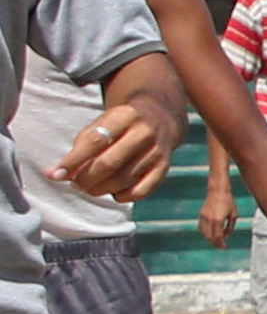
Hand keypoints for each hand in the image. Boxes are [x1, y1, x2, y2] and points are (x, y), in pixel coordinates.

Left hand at [56, 102, 176, 204]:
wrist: (160, 118)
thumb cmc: (120, 125)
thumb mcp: (101, 124)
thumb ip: (81, 147)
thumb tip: (57, 174)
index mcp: (123, 116)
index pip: (94, 142)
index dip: (73, 161)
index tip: (56, 175)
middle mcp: (143, 133)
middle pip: (108, 164)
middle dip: (86, 179)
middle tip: (75, 185)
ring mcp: (156, 152)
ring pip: (122, 180)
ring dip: (100, 189)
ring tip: (90, 188)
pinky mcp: (164, 168)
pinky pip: (141, 191)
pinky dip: (122, 197)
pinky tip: (114, 193)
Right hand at [197, 183, 233, 249]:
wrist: (217, 191)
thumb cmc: (228, 201)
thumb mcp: (233, 215)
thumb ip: (230, 227)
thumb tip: (226, 236)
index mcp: (218, 220)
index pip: (218, 237)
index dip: (221, 244)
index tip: (224, 247)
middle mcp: (209, 219)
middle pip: (210, 237)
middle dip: (215, 243)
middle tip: (220, 246)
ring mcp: (204, 217)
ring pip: (204, 233)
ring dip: (209, 239)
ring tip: (215, 242)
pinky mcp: (201, 214)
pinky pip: (201, 227)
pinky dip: (204, 233)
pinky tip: (210, 234)